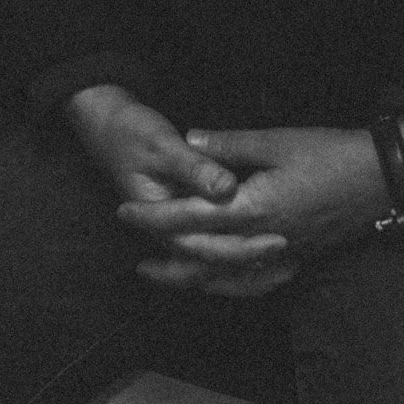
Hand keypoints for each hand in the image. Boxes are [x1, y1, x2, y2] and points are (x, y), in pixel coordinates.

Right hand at [65, 85, 292, 292]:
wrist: (109, 129)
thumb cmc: (133, 135)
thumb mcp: (163, 146)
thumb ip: (195, 168)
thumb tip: (227, 189)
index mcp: (162, 222)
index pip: (207, 248)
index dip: (244, 248)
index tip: (279, 241)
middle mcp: (168, 236)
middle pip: (213, 268)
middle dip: (253, 269)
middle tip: (294, 263)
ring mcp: (176, 233)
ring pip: (213, 269)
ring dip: (248, 274)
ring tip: (289, 271)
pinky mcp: (184, 226)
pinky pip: (213, 254)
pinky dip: (239, 262)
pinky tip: (268, 258)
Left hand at [117, 123, 403, 295]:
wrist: (382, 178)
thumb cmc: (331, 153)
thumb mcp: (278, 140)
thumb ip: (230, 146)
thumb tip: (188, 140)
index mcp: (252, 209)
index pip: (189, 219)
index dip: (154, 218)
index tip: (124, 213)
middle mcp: (261, 241)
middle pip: (200, 257)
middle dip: (164, 255)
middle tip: (134, 251)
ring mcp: (280, 255)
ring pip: (224, 278)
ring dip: (190, 279)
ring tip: (162, 275)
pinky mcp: (296, 259)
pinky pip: (253, 283)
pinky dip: (229, 286)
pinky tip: (217, 284)